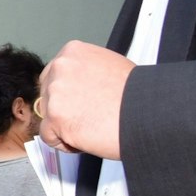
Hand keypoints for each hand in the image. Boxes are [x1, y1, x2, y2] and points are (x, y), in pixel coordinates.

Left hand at [37, 41, 132, 157]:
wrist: (149, 113)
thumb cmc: (137, 95)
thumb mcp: (109, 66)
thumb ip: (85, 71)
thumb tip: (75, 84)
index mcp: (72, 52)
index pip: (52, 76)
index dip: (66, 95)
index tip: (81, 103)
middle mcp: (61, 67)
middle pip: (46, 95)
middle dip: (62, 110)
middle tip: (88, 117)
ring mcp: (56, 92)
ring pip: (47, 116)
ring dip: (65, 126)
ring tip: (92, 127)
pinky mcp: (56, 117)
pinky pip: (49, 136)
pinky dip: (65, 143)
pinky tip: (86, 139)